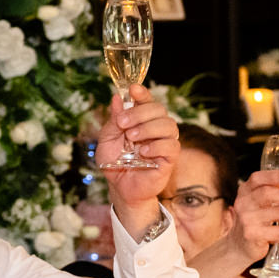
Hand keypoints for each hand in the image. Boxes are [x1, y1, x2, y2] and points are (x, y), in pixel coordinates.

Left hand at [97, 87, 177, 234]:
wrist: (120, 188)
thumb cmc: (115, 163)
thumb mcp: (107, 140)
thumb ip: (113, 121)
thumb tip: (116, 98)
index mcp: (141, 120)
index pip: (147, 101)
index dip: (142, 93)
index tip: (133, 89)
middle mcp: (156, 128)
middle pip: (159, 109)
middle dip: (139, 112)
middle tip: (122, 123)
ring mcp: (164, 142)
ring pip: (168, 125)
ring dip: (148, 128)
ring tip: (131, 138)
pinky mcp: (170, 159)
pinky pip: (171, 145)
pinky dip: (157, 145)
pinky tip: (143, 152)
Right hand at [230, 170, 278, 262]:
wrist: (237, 247)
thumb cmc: (253, 223)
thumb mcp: (256, 205)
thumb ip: (270, 194)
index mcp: (245, 192)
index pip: (257, 178)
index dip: (274, 175)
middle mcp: (243, 203)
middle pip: (269, 193)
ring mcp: (246, 219)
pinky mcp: (252, 234)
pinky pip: (278, 231)